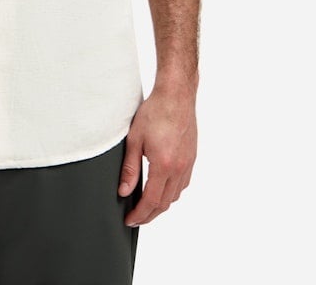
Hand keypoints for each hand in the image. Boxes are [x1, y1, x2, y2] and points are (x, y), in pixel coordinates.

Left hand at [118, 84, 197, 225]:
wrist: (176, 96)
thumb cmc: (155, 112)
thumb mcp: (135, 139)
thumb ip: (130, 168)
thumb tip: (124, 191)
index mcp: (164, 165)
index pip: (151, 200)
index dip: (140, 214)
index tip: (130, 220)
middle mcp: (179, 168)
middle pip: (164, 203)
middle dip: (149, 214)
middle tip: (136, 218)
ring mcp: (188, 164)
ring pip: (175, 195)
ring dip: (161, 205)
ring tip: (146, 205)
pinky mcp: (191, 158)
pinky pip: (183, 184)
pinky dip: (171, 192)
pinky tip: (162, 188)